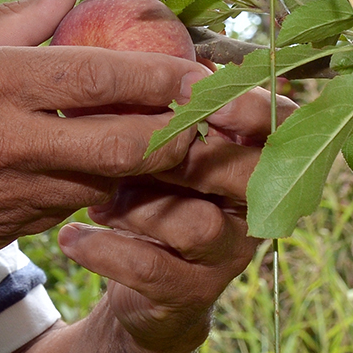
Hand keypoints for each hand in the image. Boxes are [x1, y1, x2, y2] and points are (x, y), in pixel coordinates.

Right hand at [0, 0, 212, 266]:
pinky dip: (100, 186)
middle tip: (212, 117)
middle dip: (182, 134)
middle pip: (126, 146)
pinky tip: (109, 165)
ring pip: (110, 183)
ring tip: (176, 137)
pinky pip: (74, 206)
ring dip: (146, 165)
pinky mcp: (13, 229)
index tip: (204, 69)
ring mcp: (15, 195)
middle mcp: (12, 143)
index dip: (163, 76)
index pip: (100, 79)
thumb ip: (16, 16)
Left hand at [58, 85, 295, 352]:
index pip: (282, 127)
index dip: (253, 109)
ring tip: (97, 201)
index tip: (204, 92)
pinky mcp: (194, 293)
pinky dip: (104, 249)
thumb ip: (162, 109)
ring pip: (197, 226)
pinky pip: (152, 269)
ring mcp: (229, 255)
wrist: (141, 284)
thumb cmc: (150, 190)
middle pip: (249, 176)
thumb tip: (136, 60)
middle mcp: (254, 207)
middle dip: (189, 156)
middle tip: (135, 145)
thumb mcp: (157, 146)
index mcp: (254, 158)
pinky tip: (71, 236)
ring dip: (139, 208)